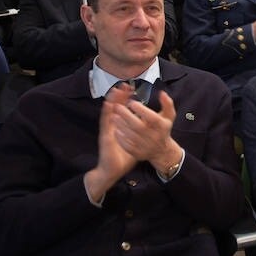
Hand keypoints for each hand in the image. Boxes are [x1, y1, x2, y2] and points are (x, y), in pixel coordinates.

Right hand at [85, 84, 139, 201]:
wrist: (114, 170)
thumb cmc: (124, 157)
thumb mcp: (138, 142)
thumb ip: (143, 133)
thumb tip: (151, 125)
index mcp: (121, 127)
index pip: (124, 110)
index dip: (127, 100)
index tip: (132, 90)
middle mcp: (113, 126)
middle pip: (116, 108)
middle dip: (120, 96)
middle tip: (125, 85)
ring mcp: (108, 130)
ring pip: (109, 112)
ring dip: (112, 101)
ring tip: (116, 89)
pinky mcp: (105, 136)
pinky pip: (105, 123)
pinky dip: (106, 113)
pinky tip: (108, 104)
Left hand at [111, 90, 181, 173]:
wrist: (162, 151)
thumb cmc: (163, 130)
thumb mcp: (169, 116)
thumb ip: (167, 103)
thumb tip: (162, 93)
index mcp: (161, 126)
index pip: (151, 117)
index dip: (141, 109)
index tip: (132, 102)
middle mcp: (154, 136)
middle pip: (138, 126)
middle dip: (126, 115)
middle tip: (117, 107)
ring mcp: (145, 146)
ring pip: (130, 135)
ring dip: (121, 125)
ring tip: (114, 116)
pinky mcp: (138, 153)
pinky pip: (127, 145)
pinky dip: (120, 137)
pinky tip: (116, 130)